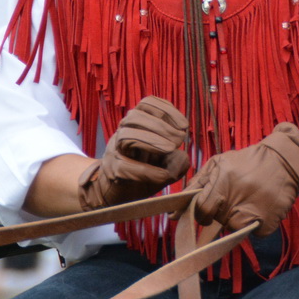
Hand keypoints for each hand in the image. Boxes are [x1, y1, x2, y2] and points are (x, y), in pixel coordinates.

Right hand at [77, 96, 190, 210]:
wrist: (119, 194)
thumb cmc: (145, 174)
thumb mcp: (166, 166)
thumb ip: (177, 161)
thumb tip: (183, 156)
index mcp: (136, 125)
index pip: (146, 104)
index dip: (167, 110)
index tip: (185, 125)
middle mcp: (123, 134)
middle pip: (134, 117)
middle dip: (160, 125)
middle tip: (179, 139)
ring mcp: (116, 152)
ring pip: (126, 135)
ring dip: (151, 140)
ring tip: (170, 149)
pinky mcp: (113, 172)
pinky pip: (125, 166)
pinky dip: (147, 171)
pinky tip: (163, 175)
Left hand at [192, 124, 298, 234]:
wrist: (284, 162)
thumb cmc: (246, 162)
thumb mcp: (218, 164)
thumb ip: (195, 184)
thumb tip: (173, 211)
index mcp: (223, 182)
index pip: (202, 211)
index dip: (203, 213)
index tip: (209, 209)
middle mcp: (237, 199)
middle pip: (217, 220)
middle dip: (221, 213)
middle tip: (233, 199)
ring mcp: (253, 214)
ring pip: (233, 228)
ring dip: (236, 219)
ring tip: (247, 201)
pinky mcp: (267, 224)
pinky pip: (251, 233)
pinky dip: (253, 224)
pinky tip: (259, 208)